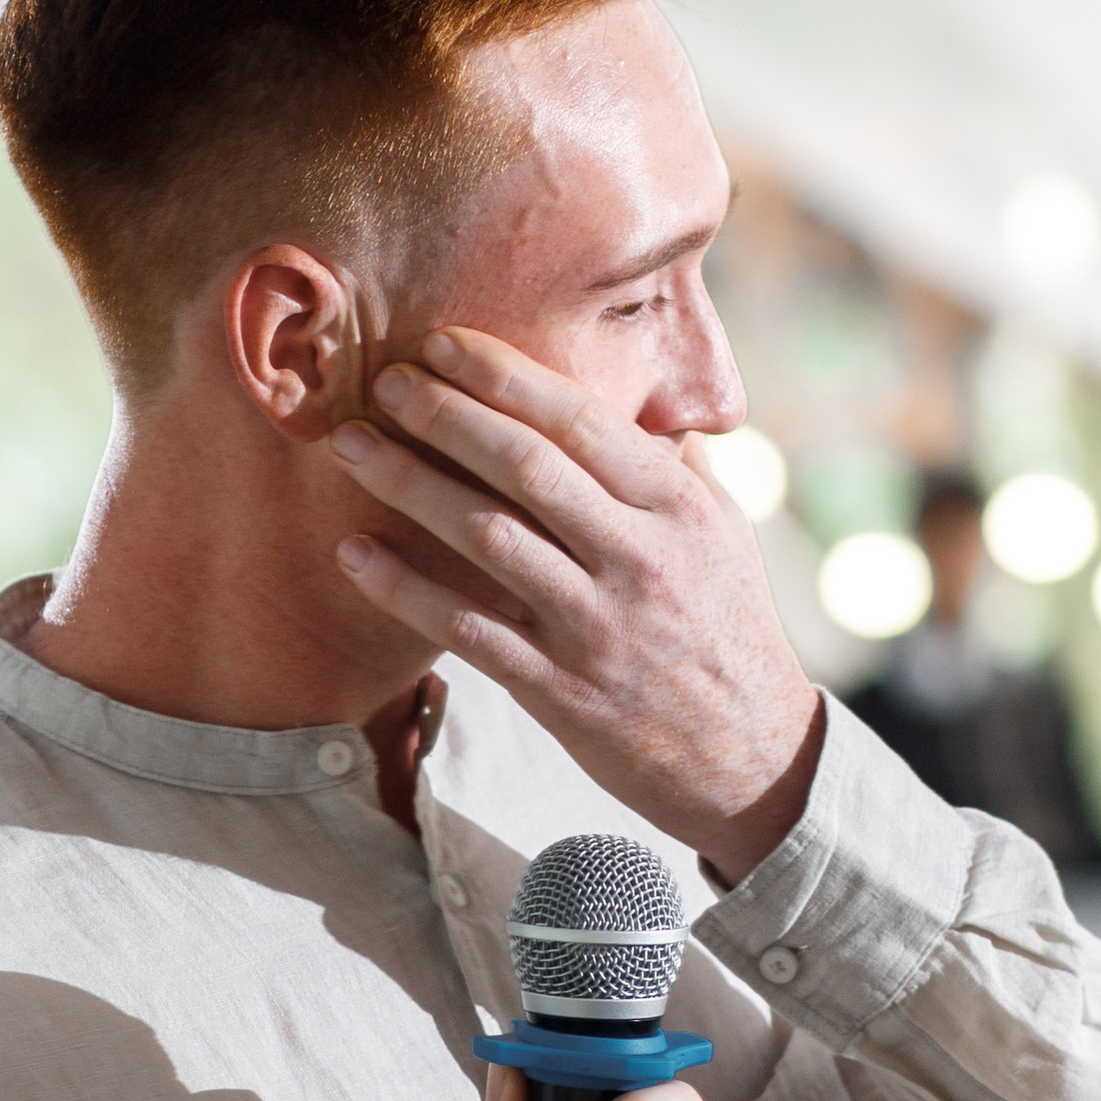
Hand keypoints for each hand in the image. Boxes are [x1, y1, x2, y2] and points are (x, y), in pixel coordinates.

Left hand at [330, 328, 821, 881]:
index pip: (580, 420)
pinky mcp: (559, 690)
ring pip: (486, 538)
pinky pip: (466, 629)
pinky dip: (403, 589)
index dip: (504, 376)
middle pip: (525, 467)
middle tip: (383, 380)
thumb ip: (672, 467)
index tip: (443, 343)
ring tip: (349, 448)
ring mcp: (595, 626)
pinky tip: (353, 554)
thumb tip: (637, 399)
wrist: (750, 757)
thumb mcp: (723, 536)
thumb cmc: (727, 632)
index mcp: (676, 507)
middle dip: (446, 415)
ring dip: (409, 485)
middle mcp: (638, 558)